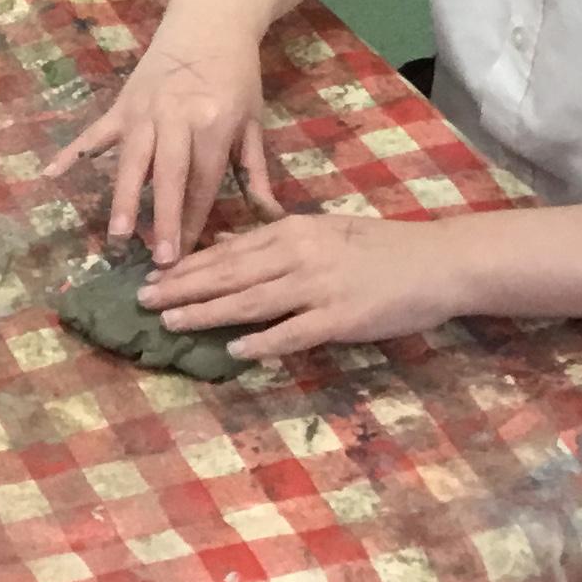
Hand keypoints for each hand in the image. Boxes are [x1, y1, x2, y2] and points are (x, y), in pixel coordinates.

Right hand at [42, 37, 270, 264]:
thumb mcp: (253, 120)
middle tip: (160, 260)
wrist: (210, 22)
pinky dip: (73, 152)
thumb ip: (255, 171)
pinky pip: (95, 133)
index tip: (189, 258)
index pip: (203, 182)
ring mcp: (144, 111)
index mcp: (213, 124)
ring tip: (119, 234)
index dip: (196, 221)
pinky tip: (51, 174)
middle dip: (164, 219)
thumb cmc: (237, 75)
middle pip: (169, 177)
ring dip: (125, 198)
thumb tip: (271, 218)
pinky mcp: (122, 104)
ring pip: (132, 161)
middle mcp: (177, 119)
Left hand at [137, 211, 462, 358]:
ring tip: (171, 322)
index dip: (189, 264)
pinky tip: (235, 350)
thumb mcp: (326, 232)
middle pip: (229, 273)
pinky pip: (294, 332)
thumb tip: (233, 252)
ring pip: (251, 301)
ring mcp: (319, 286)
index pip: (229, 250)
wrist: (439, 262)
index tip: (154, 274)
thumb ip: (281, 244)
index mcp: (293, 230)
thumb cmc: (381, 248)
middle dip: (182, 287)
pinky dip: (264, 341)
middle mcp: (298, 254)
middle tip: (142, 300)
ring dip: (207, 312)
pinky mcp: (341, 318)